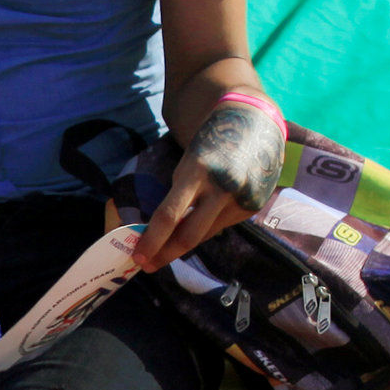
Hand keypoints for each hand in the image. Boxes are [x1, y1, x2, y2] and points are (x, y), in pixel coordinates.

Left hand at [134, 100, 282, 270]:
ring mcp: (239, 200)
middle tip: (147, 265)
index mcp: (197, 172)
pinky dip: (205, 228)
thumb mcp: (189, 164)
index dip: (151, 240)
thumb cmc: (209, 144)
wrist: (252, 124)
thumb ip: (178, 196)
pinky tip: (197, 224)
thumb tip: (159, 231)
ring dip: (183, 244)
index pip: (168, 215)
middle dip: (165, 254)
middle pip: (189, 236)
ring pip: (204, 235)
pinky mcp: (252, 207)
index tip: (137, 256)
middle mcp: (221, 189)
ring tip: (165, 250)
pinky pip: (220, 226)